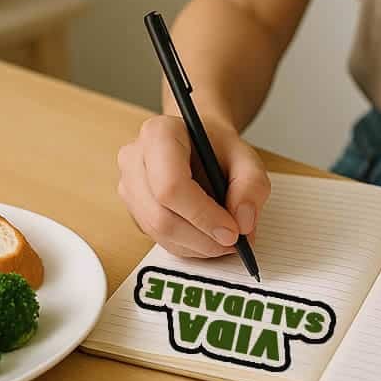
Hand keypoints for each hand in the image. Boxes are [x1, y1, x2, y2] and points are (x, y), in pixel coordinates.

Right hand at [117, 115, 269, 257]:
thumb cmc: (217, 148)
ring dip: (196, 245)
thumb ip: (252, 187)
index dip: (203, 215)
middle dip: (201, 237)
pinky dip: (187, 246)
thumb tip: (243, 224)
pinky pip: (157, 238)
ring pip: (158, 232)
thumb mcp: (247, 158)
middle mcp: (134, 158)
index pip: (171, 185)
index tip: (232, 231)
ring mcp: (128, 185)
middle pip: (161, 215)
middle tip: (233, 242)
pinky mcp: (133, 209)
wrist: (199, 144)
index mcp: (159, 134)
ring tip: (224, 239)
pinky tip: (206, 235)